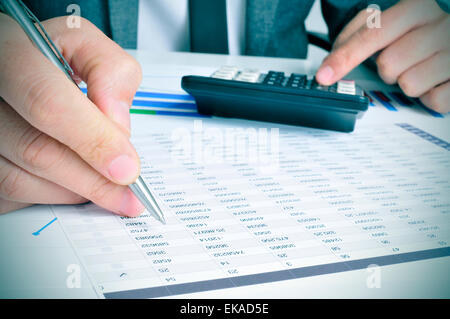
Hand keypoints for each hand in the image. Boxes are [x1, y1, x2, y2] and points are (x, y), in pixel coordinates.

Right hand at [0, 14, 144, 215]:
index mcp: (9, 53)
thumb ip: (111, 74)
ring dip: (74, 190)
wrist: (10, 64)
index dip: (93, 140)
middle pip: (37, 150)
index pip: (49, 104)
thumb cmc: (48, 54)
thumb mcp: (85, 44)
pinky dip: (52, 196)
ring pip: (22, 180)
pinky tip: (75, 184)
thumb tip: (118, 129)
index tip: (127, 169)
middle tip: (128, 194)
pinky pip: (12, 194)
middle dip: (92, 180)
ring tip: (106, 187)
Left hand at [316, 0, 449, 112]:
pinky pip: (434, 100)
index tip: (324, 76)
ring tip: (422, 68)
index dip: (344, 57)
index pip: (371, 34)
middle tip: (404, 60)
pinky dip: (430, 96)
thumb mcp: (394, 22)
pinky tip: (436, 80)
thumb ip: (360, 35)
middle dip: (388, 70)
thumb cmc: (423, 32)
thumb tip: (329, 65)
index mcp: (416, 7)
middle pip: (388, 65)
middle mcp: (439, 25)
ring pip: (409, 85)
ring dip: (410, 83)